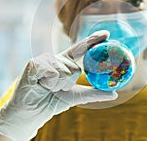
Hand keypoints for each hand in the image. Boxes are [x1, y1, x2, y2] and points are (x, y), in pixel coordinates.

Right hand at [0, 30, 116, 140]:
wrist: (31, 112)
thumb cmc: (52, 102)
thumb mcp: (77, 97)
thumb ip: (94, 93)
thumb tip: (114, 94)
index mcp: (66, 62)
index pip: (82, 48)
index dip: (93, 40)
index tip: (107, 34)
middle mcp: (56, 58)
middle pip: (75, 67)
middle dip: (68, 83)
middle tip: (56, 89)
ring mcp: (45, 59)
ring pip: (64, 70)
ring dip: (58, 85)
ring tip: (47, 87)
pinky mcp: (34, 63)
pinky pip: (53, 72)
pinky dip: (49, 83)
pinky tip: (40, 85)